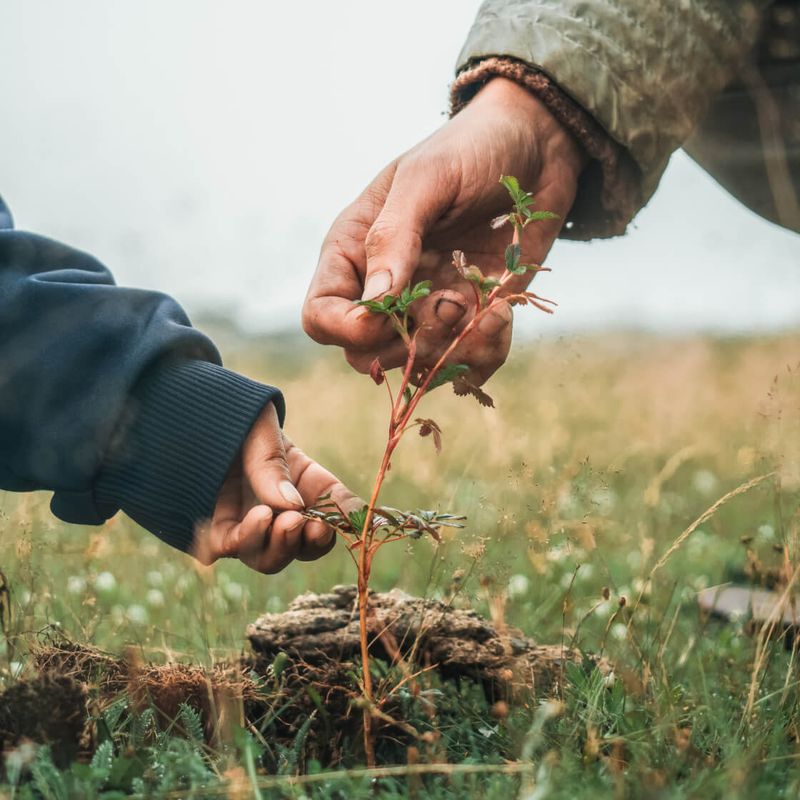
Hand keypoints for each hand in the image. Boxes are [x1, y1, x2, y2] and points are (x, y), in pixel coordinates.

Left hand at [193, 402, 358, 572]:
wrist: (190, 410)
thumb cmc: (235, 414)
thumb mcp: (260, 429)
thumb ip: (273, 464)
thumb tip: (291, 503)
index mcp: (308, 482)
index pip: (334, 512)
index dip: (338, 525)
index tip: (327, 524)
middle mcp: (283, 509)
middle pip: (302, 547)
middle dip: (299, 541)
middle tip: (294, 521)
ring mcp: (250, 521)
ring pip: (268, 557)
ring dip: (272, 546)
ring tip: (265, 517)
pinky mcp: (216, 527)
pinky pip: (226, 548)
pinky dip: (234, 543)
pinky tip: (237, 523)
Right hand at [303, 77, 585, 384]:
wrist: (537, 145)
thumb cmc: (472, 148)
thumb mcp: (427, 178)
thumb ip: (393, 236)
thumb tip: (375, 300)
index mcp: (355, 252)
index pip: (322, 316)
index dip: (348, 329)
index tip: (390, 313)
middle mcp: (385, 289)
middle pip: (365, 354)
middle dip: (407, 345)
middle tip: (450, 305)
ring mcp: (428, 308)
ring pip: (417, 368)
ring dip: (453, 352)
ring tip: (487, 310)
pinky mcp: (472, 318)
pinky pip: (467, 366)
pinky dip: (485, 354)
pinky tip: (503, 314)